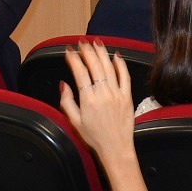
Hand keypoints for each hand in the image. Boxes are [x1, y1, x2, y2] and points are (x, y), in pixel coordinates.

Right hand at [57, 40, 135, 162]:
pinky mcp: (127, 96)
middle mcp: (103, 94)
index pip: (80, 72)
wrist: (116, 148)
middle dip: (87, 51)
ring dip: (102, 53)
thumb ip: (67, 102)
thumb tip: (63, 84)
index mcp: (88, 100)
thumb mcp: (74, 122)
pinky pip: (125, 76)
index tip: (69, 51)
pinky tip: (116, 55)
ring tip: (96, 43)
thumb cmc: (94, 137)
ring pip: (109, 67)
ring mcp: (117, 94)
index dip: (74, 59)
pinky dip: (120, 64)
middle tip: (82, 43)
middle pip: (95, 66)